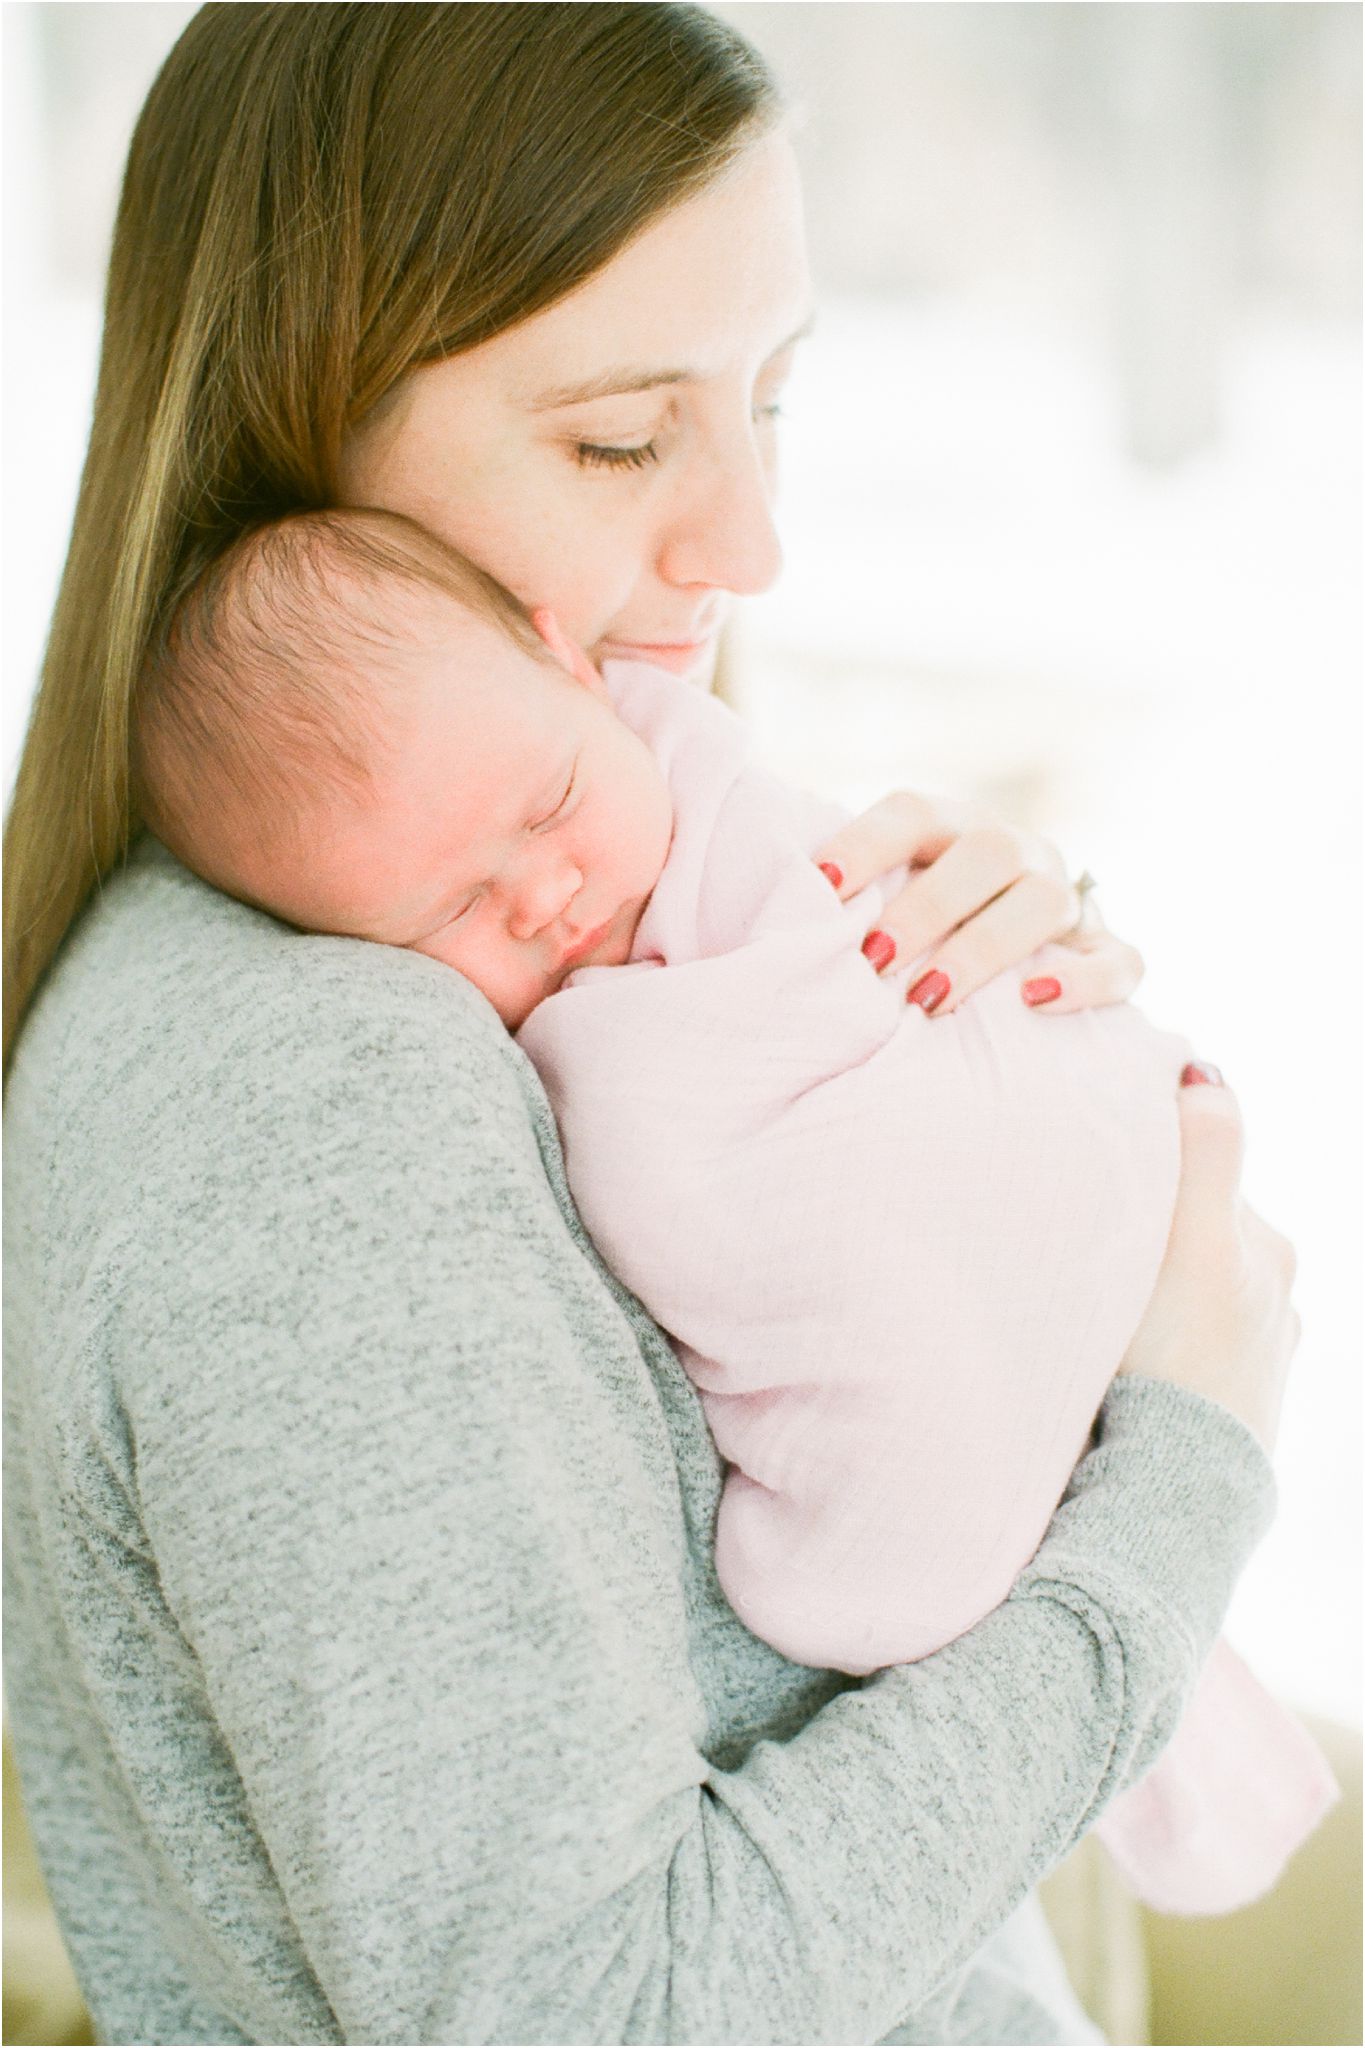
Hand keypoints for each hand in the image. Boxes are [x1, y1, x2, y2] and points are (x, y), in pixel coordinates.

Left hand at [813, 791, 1142, 1016]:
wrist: (1022, 959)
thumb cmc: (922, 935)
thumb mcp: (888, 899)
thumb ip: (845, 900)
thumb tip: (771, 905)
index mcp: (955, 827)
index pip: (914, 812)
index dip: (866, 842)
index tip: (820, 886)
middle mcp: (1018, 851)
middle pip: (986, 853)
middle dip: (926, 907)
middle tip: (873, 960)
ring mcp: (1069, 900)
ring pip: (1045, 902)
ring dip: (983, 949)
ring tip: (929, 999)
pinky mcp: (1107, 951)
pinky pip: (1120, 961)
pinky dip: (1084, 981)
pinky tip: (1035, 1002)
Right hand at [1119, 1070, 1299, 1455]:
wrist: (1171, 1495)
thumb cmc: (1173, 1365)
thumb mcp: (1191, 1241)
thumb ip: (1205, 1151)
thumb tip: (1205, 1072)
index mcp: (1268, 1253)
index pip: (1203, 1179)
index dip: (1152, 1169)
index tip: (1106, 1175)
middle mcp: (1277, 1304)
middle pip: (1201, 1238)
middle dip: (1157, 1233)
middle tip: (1099, 1249)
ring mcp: (1258, 1364)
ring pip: (1194, 1298)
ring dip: (1158, 1295)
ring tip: (1110, 1313)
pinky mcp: (1232, 1415)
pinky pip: (1191, 1359)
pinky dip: (1166, 1350)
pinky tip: (1135, 1366)